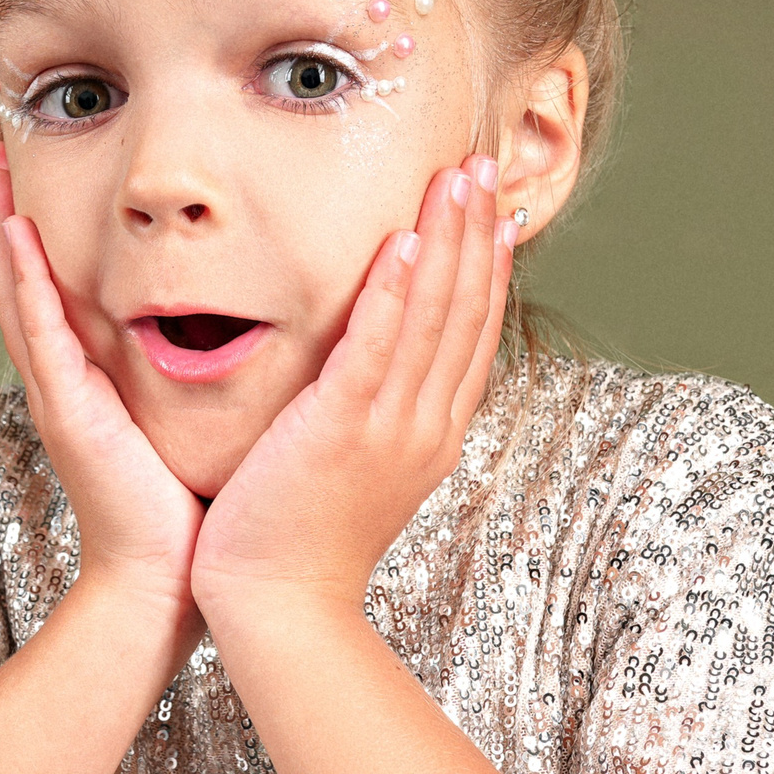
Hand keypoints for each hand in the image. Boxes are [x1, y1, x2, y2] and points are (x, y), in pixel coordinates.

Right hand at [0, 143, 204, 639]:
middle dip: (7, 214)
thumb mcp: (185, 424)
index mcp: (89, 382)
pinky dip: (24, 280)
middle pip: (22, 280)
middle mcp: (64, 381)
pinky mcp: (70, 411)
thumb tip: (230, 330)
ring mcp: (59, 394)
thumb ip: (190, 376)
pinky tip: (16, 232)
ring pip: (19, 294)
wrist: (164, 583)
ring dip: (2, 229)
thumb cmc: (184, 511)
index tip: (36, 173)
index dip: (39, 233)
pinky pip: (41, 333)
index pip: (55, 290)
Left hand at [190, 154, 513, 626]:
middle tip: (484, 164)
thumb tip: (379, 364)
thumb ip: (376, 412)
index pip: (473, 333)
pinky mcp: (342, 430)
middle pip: (467, 312)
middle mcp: (425, 426)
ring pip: (433, 319)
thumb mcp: (359, 466)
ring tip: (456, 177)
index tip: (494, 209)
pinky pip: (378, 350)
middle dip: (478, 232)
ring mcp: (390, 429)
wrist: (279, 608)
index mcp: (433, 433)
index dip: (487, 266)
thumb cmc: (302, 537)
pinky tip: (405, 244)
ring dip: (448, 240)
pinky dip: (395, 294)